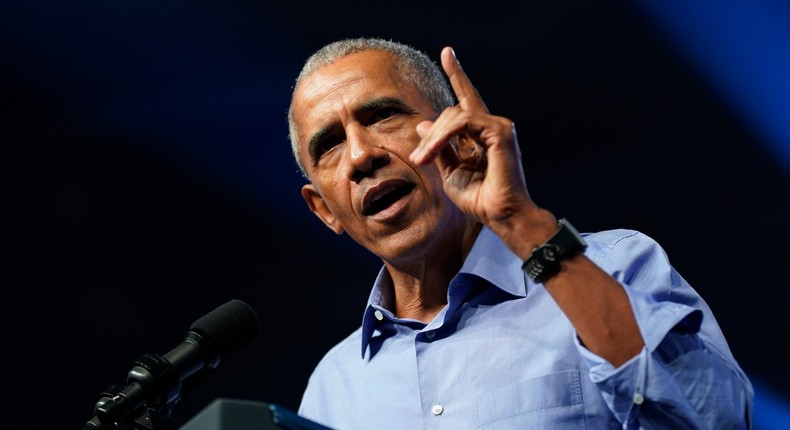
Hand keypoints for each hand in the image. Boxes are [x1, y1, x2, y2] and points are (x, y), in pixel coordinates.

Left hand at [410, 47, 535, 228]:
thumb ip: (438, 147)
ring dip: (434, 138)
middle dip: (430, 134)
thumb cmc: (479, 199)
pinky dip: (443, 136)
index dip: (457, 74)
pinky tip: (433, 152)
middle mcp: (492, 126)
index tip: (447, 52)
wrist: (500, 215)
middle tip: (419, 159)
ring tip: (423, 159)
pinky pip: (463, 122)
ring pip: (454, 115)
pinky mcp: (501, 131)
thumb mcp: (450, 172)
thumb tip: (422, 123)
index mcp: (480, 134)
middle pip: (452, 111)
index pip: (467, 98)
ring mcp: (499, 127)